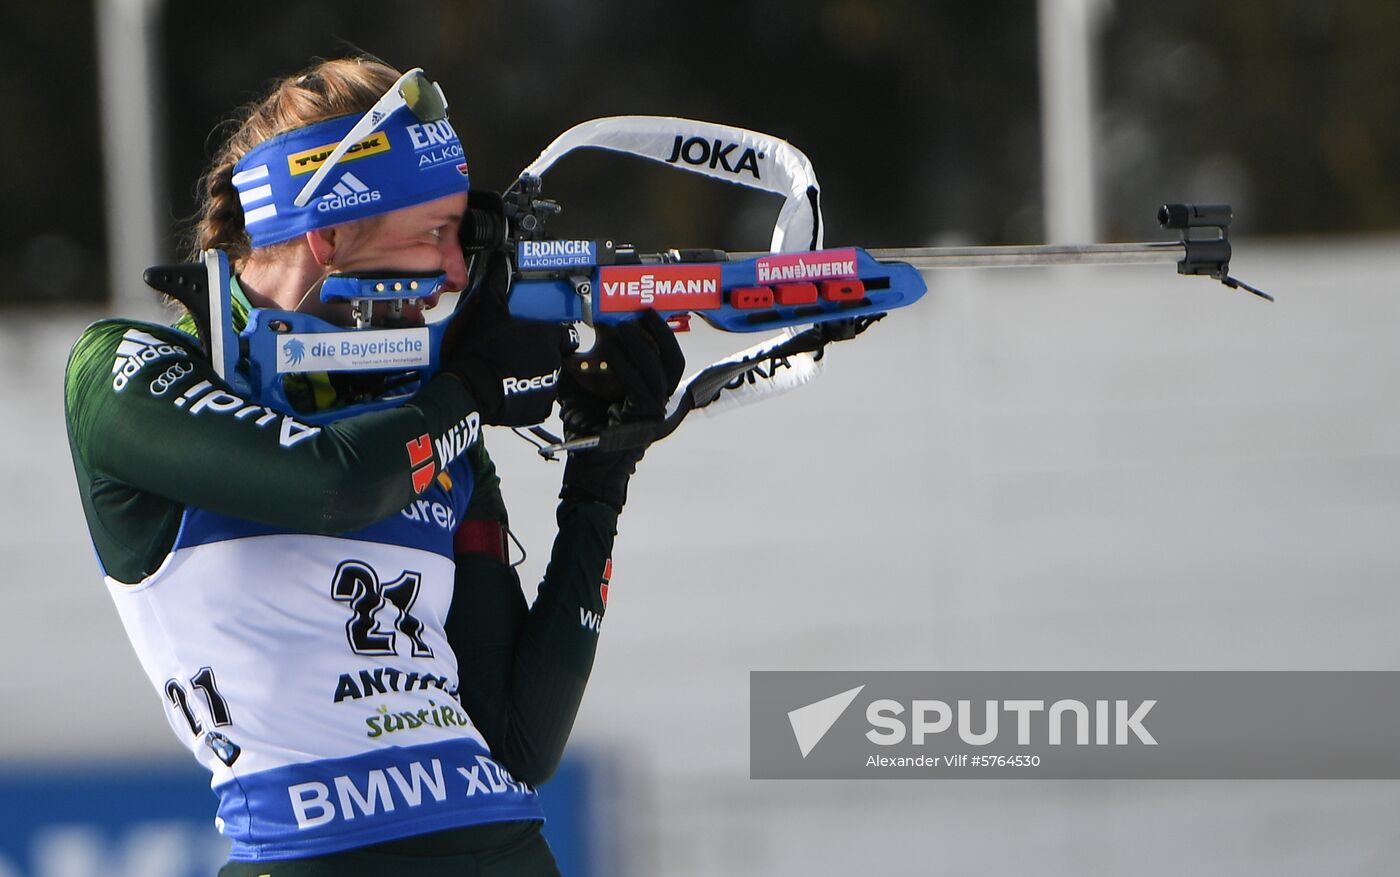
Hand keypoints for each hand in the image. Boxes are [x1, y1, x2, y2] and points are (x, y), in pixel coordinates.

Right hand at [441, 250, 567, 425]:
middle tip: (513, 356)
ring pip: (546, 380)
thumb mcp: (488, 312)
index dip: (552, 336)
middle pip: (553, 357)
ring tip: (508, 374)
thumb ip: (498, 285)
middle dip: (537, 357)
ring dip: (533, 377)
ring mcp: (549, 387)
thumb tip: (499, 261)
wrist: (470, 388)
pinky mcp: (540, 408)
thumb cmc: (481, 349)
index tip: (540, 338)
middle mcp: (554, 362)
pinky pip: (538, 401)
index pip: (565, 335)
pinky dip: (527, 398)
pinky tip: (509, 390)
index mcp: (547, 337)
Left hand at [559, 310, 684, 510]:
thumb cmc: (584, 429)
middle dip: (660, 334)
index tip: (642, 312)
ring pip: (659, 371)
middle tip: (642, 312)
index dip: (659, 334)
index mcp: (650, 394)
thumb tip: (570, 338)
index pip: (665, 359)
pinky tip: (610, 349)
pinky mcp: (645, 421)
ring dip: (642, 345)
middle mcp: (659, 403)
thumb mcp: (582, 389)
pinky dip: (625, 365)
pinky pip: (639, 387)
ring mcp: (655, 413)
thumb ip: (584, 365)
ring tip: (624, 327)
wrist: (584, 467)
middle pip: (673, 361)